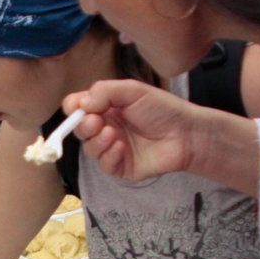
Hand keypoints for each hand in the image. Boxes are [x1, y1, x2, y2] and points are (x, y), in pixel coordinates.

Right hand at [63, 79, 201, 181]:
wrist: (186, 134)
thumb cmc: (162, 109)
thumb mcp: (133, 91)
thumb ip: (104, 92)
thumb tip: (80, 104)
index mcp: (106, 107)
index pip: (78, 108)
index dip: (73, 108)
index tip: (77, 107)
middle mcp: (106, 127)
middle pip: (80, 129)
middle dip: (83, 126)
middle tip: (95, 121)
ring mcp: (112, 148)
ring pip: (90, 149)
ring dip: (97, 141)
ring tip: (113, 134)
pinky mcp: (121, 167)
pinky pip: (104, 165)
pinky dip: (109, 156)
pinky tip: (121, 147)